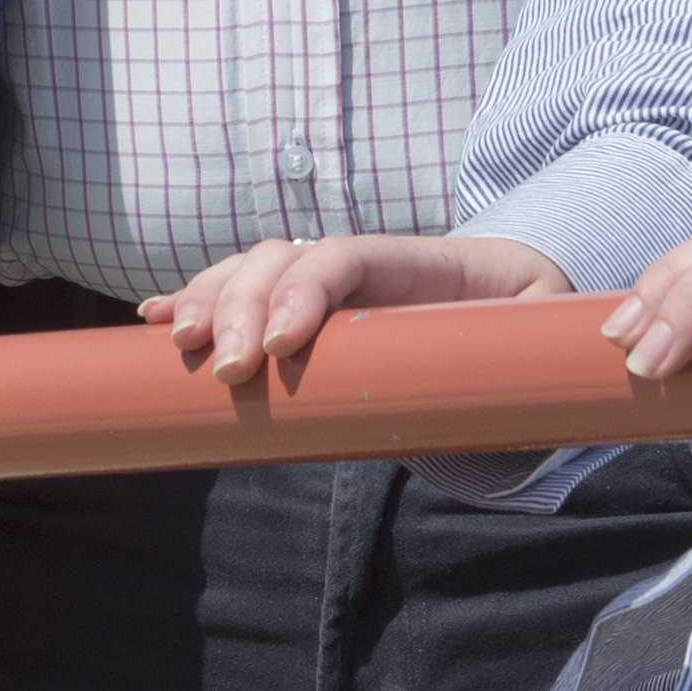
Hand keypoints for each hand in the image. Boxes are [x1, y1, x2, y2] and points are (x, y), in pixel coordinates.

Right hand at [144, 233, 570, 386]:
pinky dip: (196, 302)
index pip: (349, 255)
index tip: (281, 347)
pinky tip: (157, 326)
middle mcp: (365, 264)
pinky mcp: (303, 309)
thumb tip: (512, 435)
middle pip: (284, 257)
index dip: (306, 289)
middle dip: (241, 303)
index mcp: (423, 266)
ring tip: (178, 344)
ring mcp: (329, 281)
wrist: (524, 296)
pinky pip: (241, 292)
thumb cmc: (528, 333)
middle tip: (226, 370)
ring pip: (253, 267)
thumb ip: (517, 383)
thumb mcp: (534, 349)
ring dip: (208, 299)